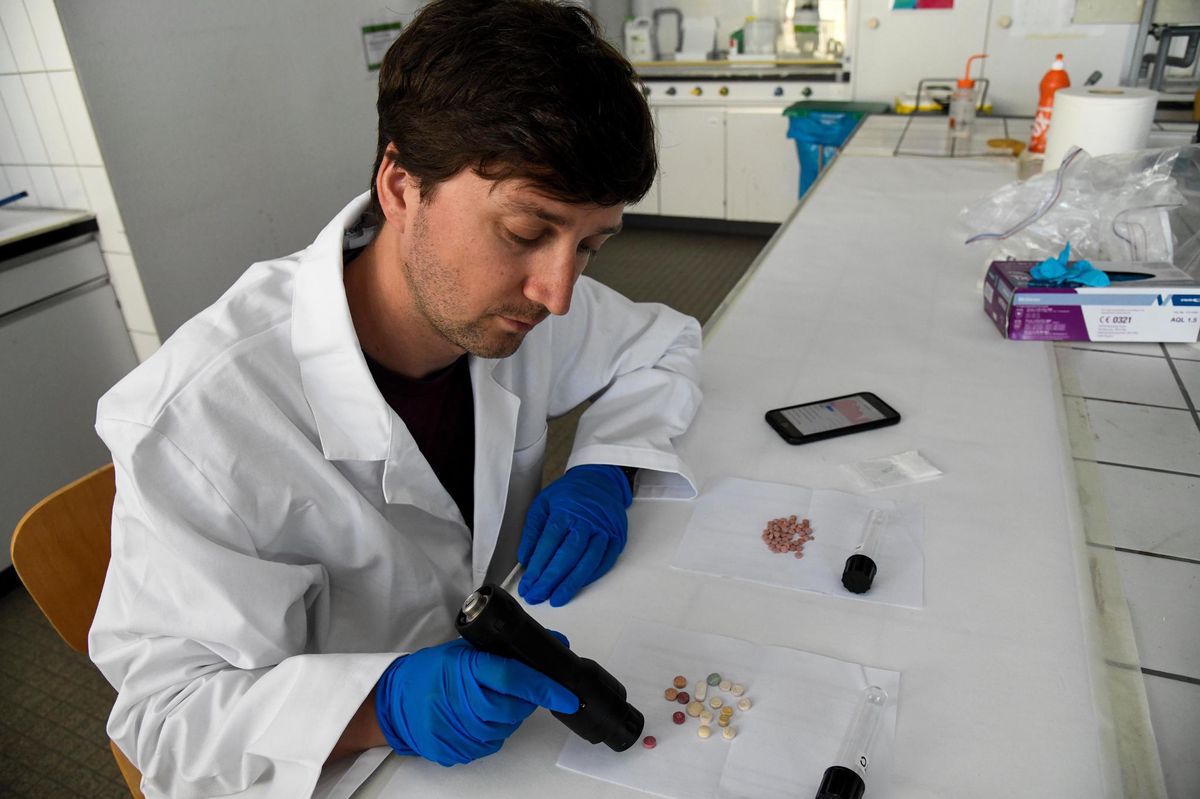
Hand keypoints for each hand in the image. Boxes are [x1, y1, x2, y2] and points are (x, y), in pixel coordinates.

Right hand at [375, 638, 577, 766]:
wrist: (395, 702)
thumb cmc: (430, 672)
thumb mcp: (468, 649)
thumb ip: (509, 649)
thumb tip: (556, 644)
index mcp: (468, 670)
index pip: (515, 678)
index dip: (546, 688)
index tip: (568, 695)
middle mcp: (465, 702)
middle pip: (515, 706)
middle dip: (523, 698)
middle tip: (508, 686)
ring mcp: (460, 731)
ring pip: (506, 726)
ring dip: (507, 714)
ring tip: (485, 699)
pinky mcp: (458, 751)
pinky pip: (491, 742)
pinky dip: (492, 729)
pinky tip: (476, 715)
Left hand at [517, 464, 631, 606]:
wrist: (600, 480)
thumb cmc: (569, 494)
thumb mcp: (543, 503)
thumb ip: (533, 531)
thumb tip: (525, 558)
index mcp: (566, 511)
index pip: (549, 544)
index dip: (537, 567)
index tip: (527, 584)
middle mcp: (587, 522)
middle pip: (567, 556)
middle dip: (550, 580)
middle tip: (537, 596)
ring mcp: (604, 531)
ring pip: (587, 562)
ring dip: (571, 583)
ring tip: (556, 598)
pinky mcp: (617, 538)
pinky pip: (604, 562)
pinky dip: (590, 576)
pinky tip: (577, 586)